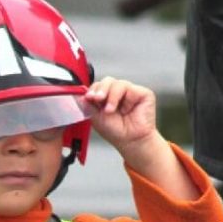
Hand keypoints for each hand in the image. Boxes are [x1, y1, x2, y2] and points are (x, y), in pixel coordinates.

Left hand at [82, 77, 199, 199]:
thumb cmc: (116, 131)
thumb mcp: (96, 117)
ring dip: (112, 97)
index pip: (98, 86)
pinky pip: (131, 89)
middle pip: (108, 80)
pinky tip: (126, 110)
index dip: (93, 90)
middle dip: (101, 89)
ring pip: (118, 83)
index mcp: (107, 96)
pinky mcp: (142, 93)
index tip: (89, 97)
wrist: (130, 141)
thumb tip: (80, 94)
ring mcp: (130, 92)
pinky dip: (126, 100)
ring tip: (111, 110)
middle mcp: (118, 92)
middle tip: (97, 99)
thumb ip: (88, 104)